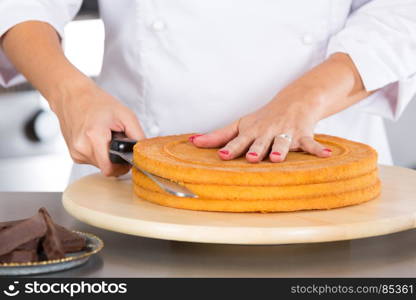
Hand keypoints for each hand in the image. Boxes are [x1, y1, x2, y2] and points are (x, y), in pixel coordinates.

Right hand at [50, 78, 143, 175]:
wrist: (72, 95)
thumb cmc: (97, 102)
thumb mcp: (125, 115)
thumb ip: (138, 136)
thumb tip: (143, 153)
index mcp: (93, 137)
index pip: (110, 169)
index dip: (122, 167)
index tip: (128, 160)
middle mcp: (81, 147)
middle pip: (107, 167)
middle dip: (115, 157)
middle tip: (117, 140)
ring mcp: (75, 152)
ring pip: (100, 165)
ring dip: (107, 154)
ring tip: (106, 136)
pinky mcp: (74, 153)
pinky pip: (92, 160)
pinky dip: (99, 152)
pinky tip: (98, 138)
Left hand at [190, 88, 330, 162]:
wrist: (295, 100)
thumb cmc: (263, 118)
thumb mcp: (240, 124)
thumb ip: (218, 135)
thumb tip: (192, 141)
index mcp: (251, 131)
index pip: (239, 141)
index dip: (231, 148)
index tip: (223, 155)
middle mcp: (267, 131)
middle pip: (260, 142)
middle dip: (256, 149)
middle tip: (252, 158)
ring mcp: (285, 132)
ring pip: (283, 142)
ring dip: (281, 149)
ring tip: (278, 157)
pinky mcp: (303, 134)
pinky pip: (312, 143)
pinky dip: (319, 149)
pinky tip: (327, 155)